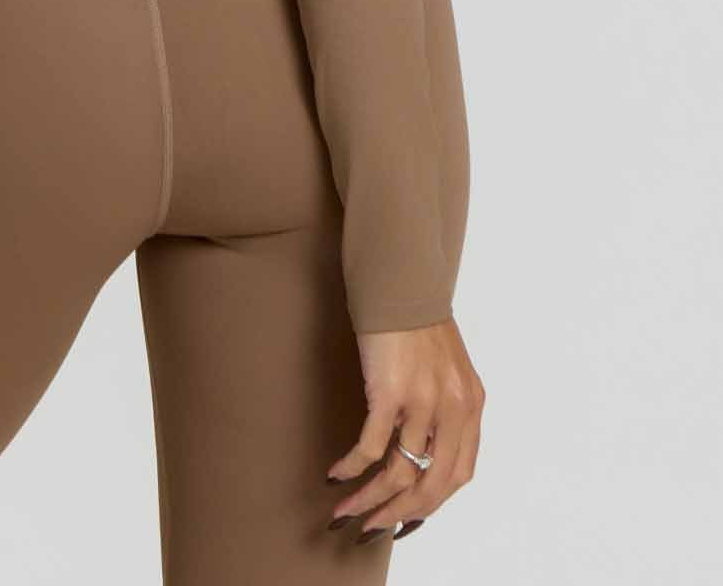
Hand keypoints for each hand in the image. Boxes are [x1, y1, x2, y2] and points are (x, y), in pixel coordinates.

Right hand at [325, 316, 482, 542]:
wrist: (400, 280)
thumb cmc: (417, 320)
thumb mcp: (447, 369)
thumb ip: (445, 406)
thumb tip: (423, 449)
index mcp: (472, 405)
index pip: (459, 474)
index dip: (433, 504)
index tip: (408, 518)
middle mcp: (454, 408)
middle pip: (432, 485)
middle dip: (401, 514)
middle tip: (374, 528)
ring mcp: (424, 401)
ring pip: (399, 473)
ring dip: (371, 500)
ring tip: (347, 511)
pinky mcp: (390, 391)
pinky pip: (371, 447)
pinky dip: (353, 467)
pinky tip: (337, 473)